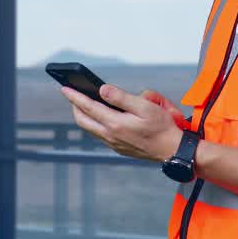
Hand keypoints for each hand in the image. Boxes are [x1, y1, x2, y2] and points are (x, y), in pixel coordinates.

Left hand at [59, 84, 184, 161]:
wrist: (172, 150)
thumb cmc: (162, 128)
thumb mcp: (145, 106)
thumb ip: (122, 98)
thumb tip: (103, 90)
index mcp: (115, 124)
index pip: (88, 107)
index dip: (75, 97)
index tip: (65, 88)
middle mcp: (111, 136)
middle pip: (83, 121)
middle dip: (75, 107)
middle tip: (72, 95)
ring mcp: (114, 143)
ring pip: (91, 129)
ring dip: (84, 116)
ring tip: (84, 105)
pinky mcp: (119, 148)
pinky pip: (100, 135)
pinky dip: (95, 124)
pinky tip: (100, 117)